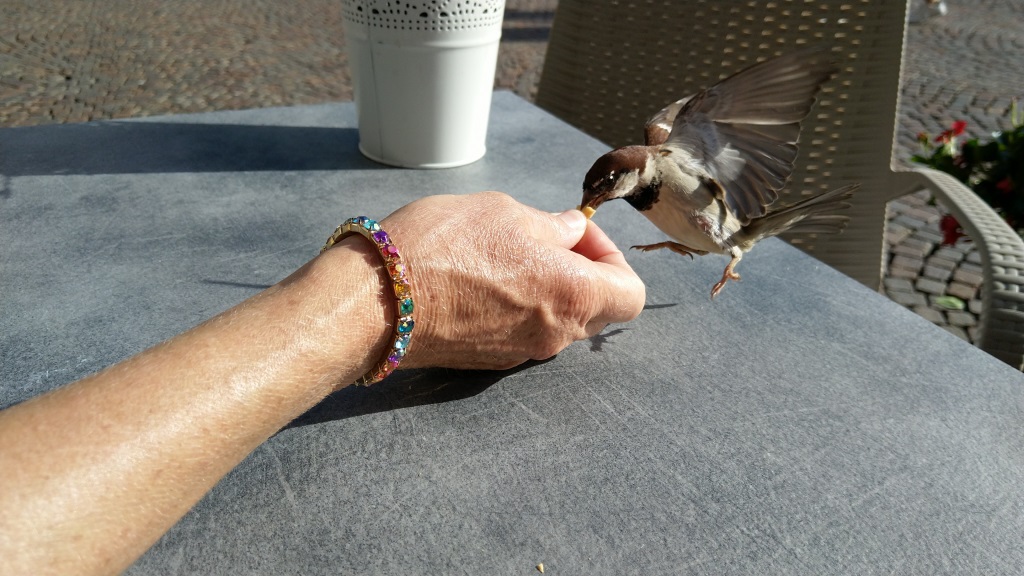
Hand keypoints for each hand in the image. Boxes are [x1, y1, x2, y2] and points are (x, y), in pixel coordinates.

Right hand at [380, 192, 644, 369]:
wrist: (377, 303)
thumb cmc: (442, 249)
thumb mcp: (504, 213)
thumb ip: (552, 226)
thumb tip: (572, 231)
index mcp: (574, 295)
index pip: (631, 293)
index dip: (613, 258)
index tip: (577, 235)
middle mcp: (556, 335)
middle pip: (596, 308)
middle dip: (580, 271)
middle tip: (542, 240)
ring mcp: (522, 353)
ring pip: (558, 321)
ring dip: (546, 288)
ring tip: (504, 255)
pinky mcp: (490, 361)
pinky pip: (523, 332)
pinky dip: (517, 307)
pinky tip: (479, 279)